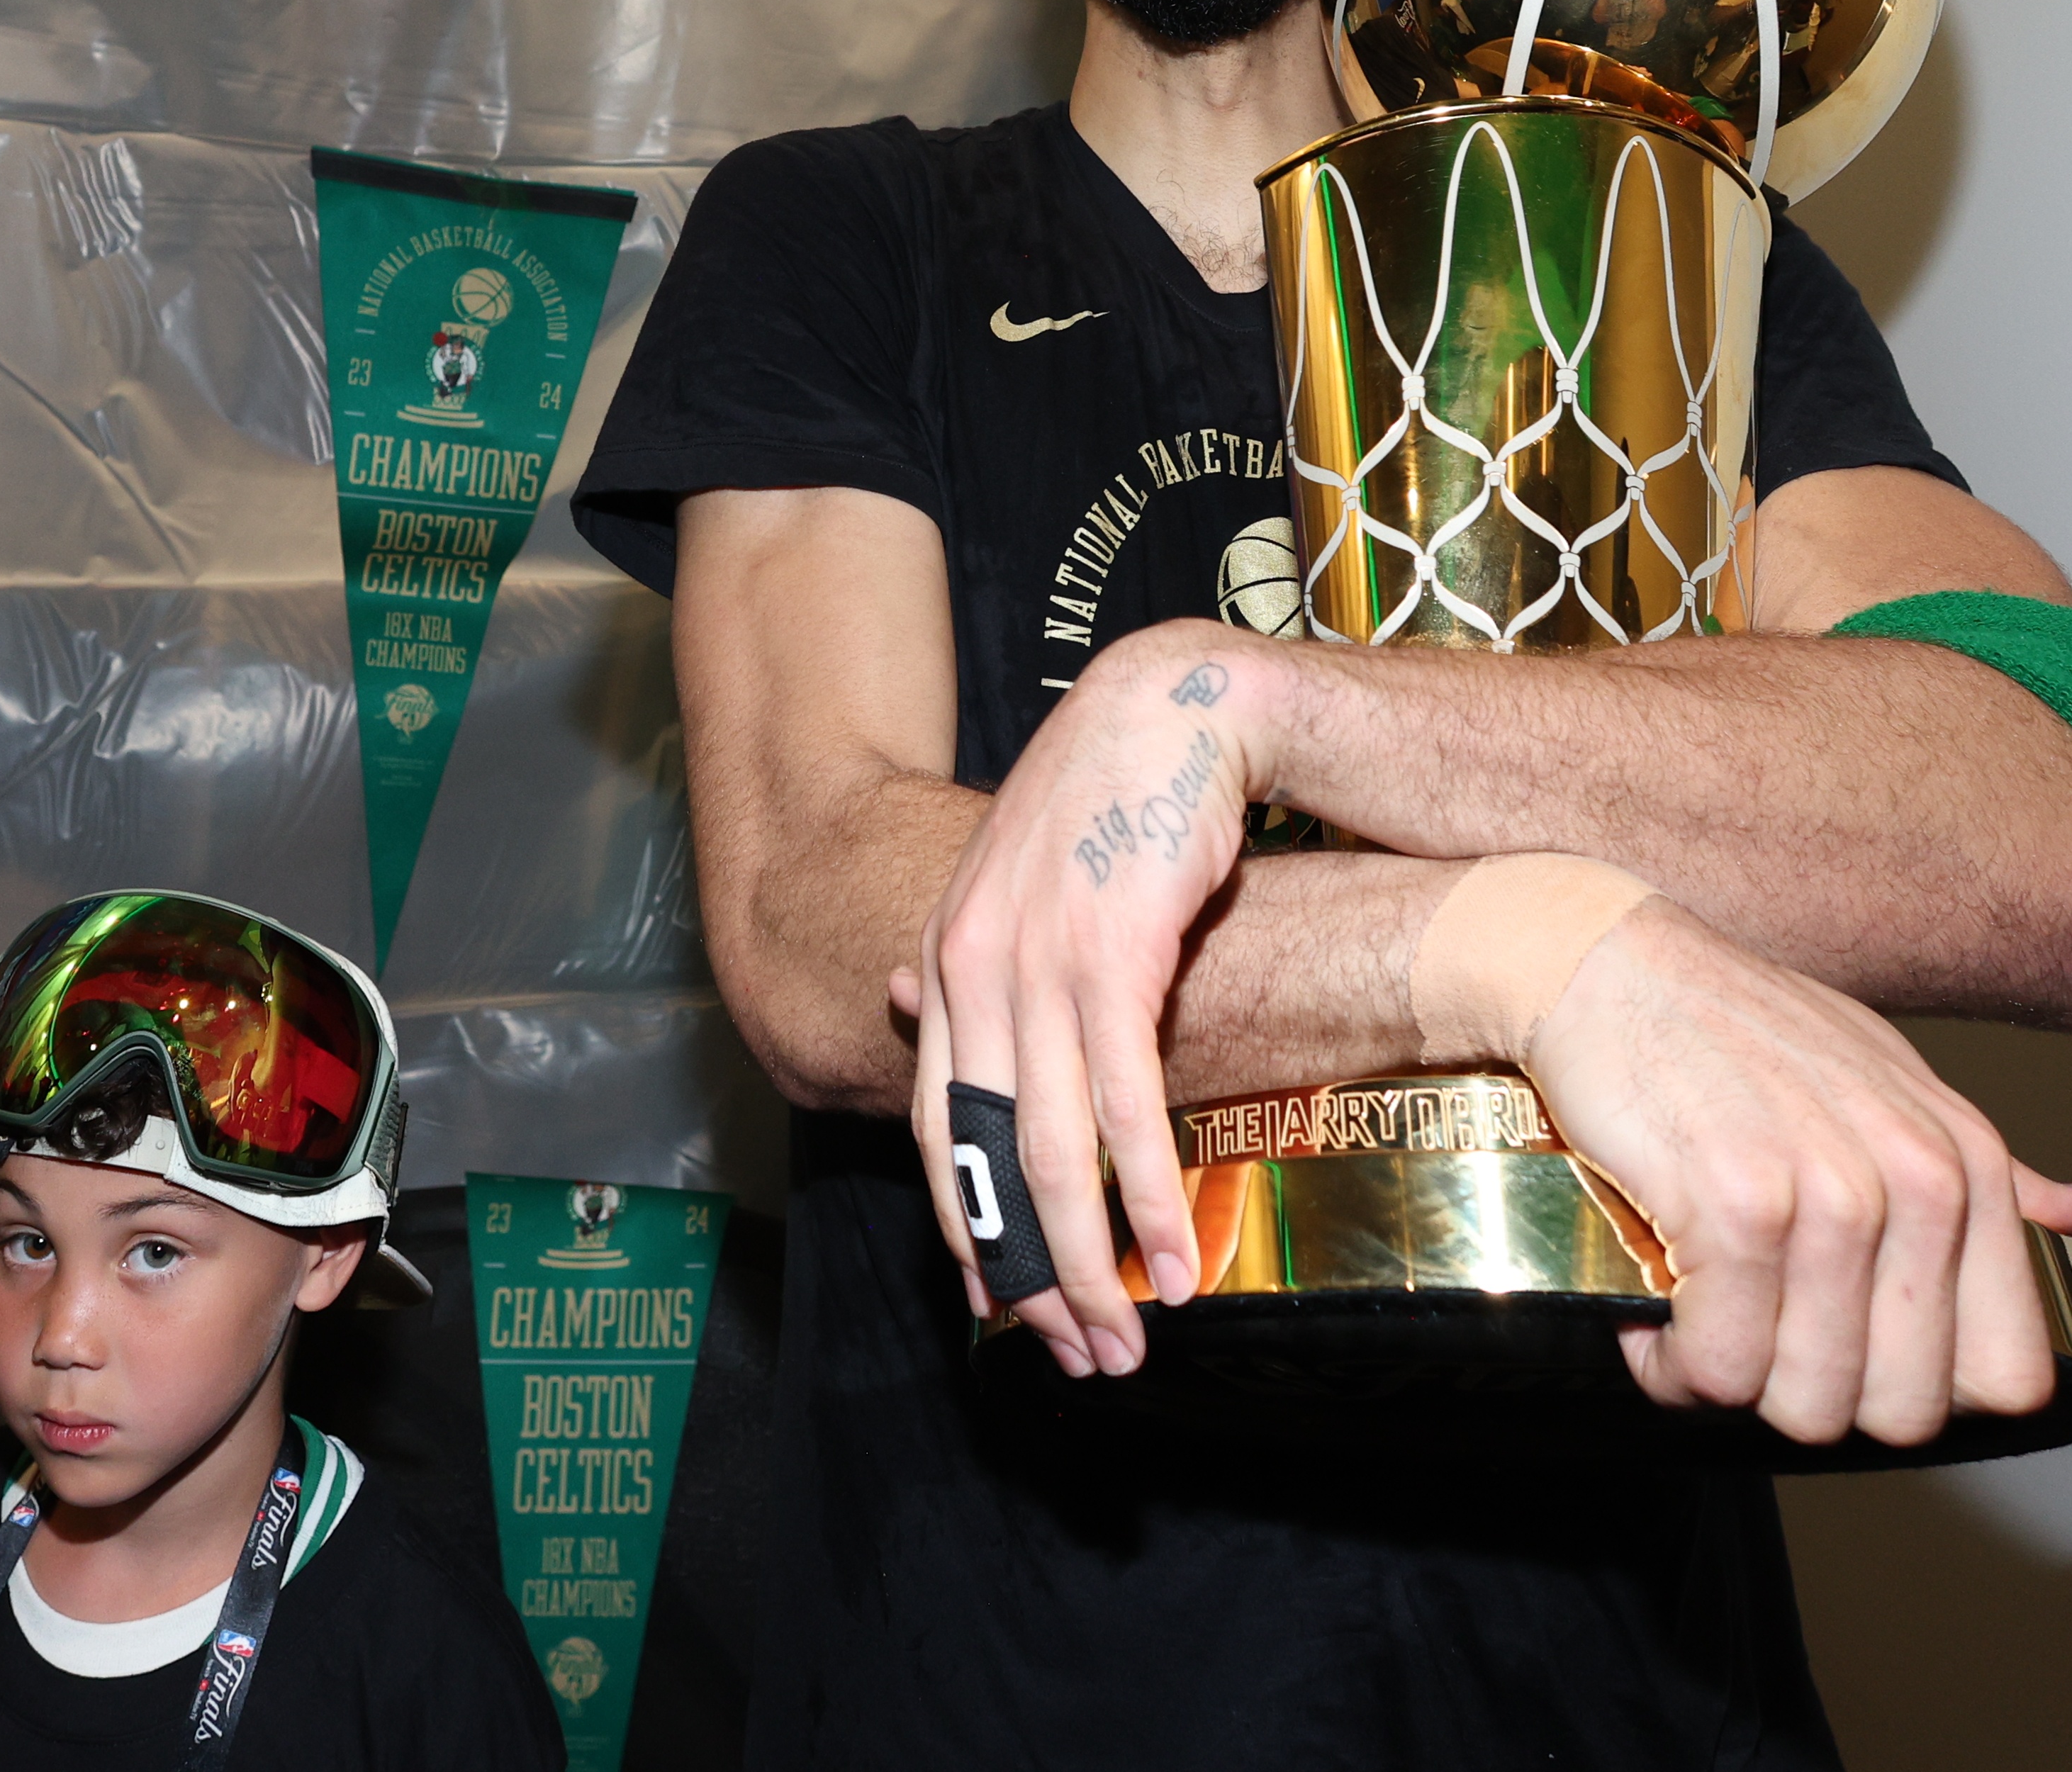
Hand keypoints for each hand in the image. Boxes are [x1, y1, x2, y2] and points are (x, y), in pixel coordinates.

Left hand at [904, 624, 1264, 1377]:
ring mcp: (1038, 966)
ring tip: (1129, 1340)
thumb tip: (898, 1005)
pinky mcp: (1113, 959)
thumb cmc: (1100, 807)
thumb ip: (962, 965)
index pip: (934, 1129)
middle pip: (986, 1160)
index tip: (1001, 1310)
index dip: (965, 1227)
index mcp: (944, 965)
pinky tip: (1173, 1260)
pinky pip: (1125, 1107)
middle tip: (1078, 1358)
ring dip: (1092, 1264)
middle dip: (1031, 1275)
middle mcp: (972, 972)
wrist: (1166, 713)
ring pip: (1052, 1151)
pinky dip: (1147, 1197)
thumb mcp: (1007, 886)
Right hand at [1527, 897, 2071, 1444]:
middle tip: (1755, 1330)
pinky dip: (1669, 1361)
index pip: (2007, 1377)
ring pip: (1803, 1404)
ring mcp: (1835, 1199)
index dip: (1917, 1387)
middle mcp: (1921, 1184)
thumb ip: (1986, 1170)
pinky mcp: (1740, 1210)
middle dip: (1813, 1394)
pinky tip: (1653, 1304)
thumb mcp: (1887, 1081)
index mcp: (1968, 1165)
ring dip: (1731, 1380)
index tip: (1848, 1348)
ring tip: (1697, 1312)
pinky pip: (1717, 1370)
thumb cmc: (1736, 1028)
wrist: (1605, 966)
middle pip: (1900, 1412)